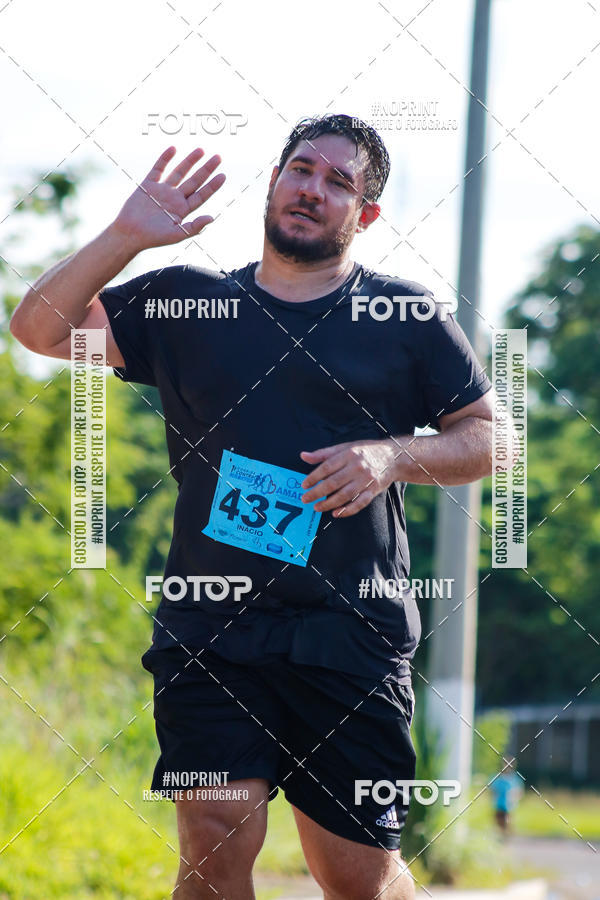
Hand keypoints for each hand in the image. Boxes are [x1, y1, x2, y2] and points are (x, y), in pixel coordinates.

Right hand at [111, 146, 225, 251]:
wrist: (129, 234)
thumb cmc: (153, 238)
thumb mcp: (177, 234)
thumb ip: (194, 227)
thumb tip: (212, 218)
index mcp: (183, 210)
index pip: (201, 195)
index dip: (212, 186)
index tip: (223, 175)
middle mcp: (174, 198)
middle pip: (194, 181)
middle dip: (206, 169)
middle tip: (218, 157)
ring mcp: (162, 190)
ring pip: (179, 172)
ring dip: (189, 161)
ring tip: (201, 150)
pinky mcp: (148, 185)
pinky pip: (158, 169)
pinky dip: (164, 159)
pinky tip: (173, 149)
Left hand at [300, 439, 397, 517]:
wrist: (393, 457)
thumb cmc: (365, 452)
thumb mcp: (345, 447)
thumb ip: (323, 453)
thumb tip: (303, 456)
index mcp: (349, 454)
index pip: (327, 467)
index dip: (314, 477)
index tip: (304, 485)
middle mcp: (358, 467)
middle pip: (334, 482)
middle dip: (317, 492)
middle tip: (305, 499)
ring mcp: (366, 480)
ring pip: (345, 495)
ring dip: (329, 503)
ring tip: (317, 507)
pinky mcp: (373, 490)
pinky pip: (359, 503)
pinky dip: (347, 510)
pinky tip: (336, 513)